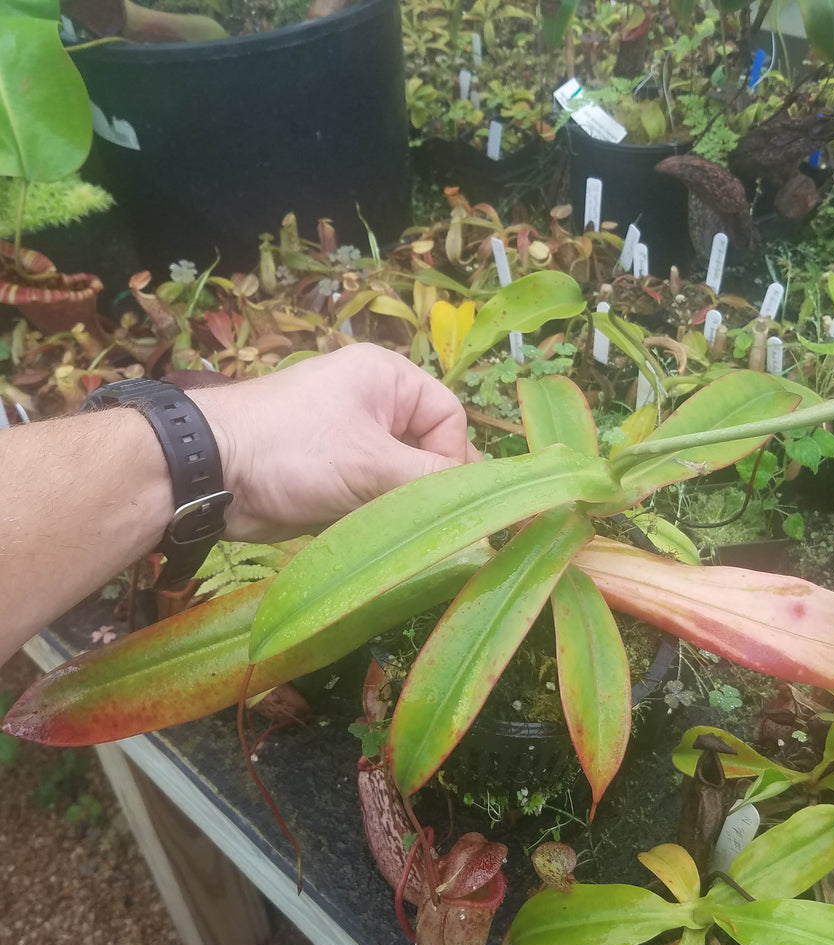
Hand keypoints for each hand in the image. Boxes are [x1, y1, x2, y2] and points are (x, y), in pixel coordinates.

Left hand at [191, 344, 476, 540]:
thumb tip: (485, 502)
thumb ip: (433, 480)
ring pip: (402, 479)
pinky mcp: (334, 476)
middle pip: (428, 450)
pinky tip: (372, 536)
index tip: (443, 497)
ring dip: (401, 507)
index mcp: (388, 379)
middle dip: (426, 487)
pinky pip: (375, 497)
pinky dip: (377, 518)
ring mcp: (352, 441)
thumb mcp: (372, 463)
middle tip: (428, 523)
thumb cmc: (293, 451)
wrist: (207, 474)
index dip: (453, 458)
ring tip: (396, 531)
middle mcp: (375, 405)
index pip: (449, 418)